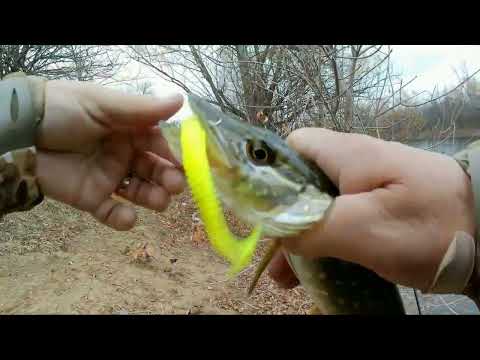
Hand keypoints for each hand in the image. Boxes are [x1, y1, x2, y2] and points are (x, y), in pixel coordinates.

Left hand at [35, 80, 185, 229]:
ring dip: (153, 198)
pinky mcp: (91, 197)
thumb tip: (180, 100)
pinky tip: (128, 218)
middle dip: (168, 179)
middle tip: (174, 186)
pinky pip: (111, 213)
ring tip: (158, 201)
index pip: (159, 145)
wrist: (20, 131)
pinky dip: (122, 220)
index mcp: (129, 131)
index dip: (174, 156)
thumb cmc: (65, 110)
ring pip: (139, 193)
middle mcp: (123, 154)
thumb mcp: (104, 104)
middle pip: (154, 171)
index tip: (187, 167)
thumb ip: (142, 108)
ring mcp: (108, 177)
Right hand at [268, 128, 475, 290]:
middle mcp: (354, 165)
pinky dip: (327, 243)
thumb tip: (277, 232)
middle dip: (284, 219)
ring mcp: (369, 188)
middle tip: (276, 255)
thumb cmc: (428, 227)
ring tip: (289, 278)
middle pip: (303, 184)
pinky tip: (318, 272)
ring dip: (303, 239)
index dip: (273, 175)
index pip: (294, 147)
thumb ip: (314, 227)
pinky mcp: (381, 207)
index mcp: (348, 156)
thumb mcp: (366, 229)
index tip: (263, 210)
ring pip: (321, 206)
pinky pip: (343, 220)